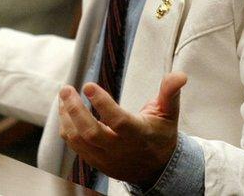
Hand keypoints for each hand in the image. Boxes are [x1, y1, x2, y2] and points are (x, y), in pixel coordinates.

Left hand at [59, 72, 187, 186]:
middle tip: (66, 89)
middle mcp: (120, 149)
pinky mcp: (96, 162)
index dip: (102, 103)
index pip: (118, 120)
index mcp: (139, 135)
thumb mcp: (169, 114)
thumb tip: (179, 75)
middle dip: (75, 110)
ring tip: (64, 96)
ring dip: (67, 117)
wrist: (157, 170)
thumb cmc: (160, 136)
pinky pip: (75, 147)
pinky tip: (66, 111)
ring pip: (78, 140)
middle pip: (91, 132)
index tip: (88, 85)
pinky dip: (67, 128)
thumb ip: (170, 93)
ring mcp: (106, 158)